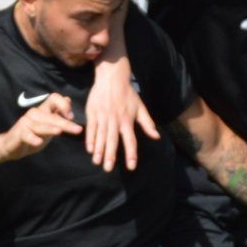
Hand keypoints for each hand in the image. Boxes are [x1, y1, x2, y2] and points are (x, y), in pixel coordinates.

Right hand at [0, 94, 81, 160]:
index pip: (54, 98)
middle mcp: (35, 113)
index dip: (64, 105)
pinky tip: (38, 142)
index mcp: (43, 110)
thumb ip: (57, 115)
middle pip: (52, 116)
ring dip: (50, 129)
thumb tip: (68, 99)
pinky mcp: (19, 133)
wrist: (11, 146)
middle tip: (78, 130)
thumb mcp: (48, 125)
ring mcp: (26, 122)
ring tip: (59, 132)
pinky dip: (33, 138)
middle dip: (66, 123)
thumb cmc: (32, 135)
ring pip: (41, 125)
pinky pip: (27, 135)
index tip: (72, 116)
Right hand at [85, 43, 159, 172]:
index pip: (130, 140)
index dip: (131, 154)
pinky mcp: (93, 112)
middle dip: (110, 155)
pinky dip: (90, 139)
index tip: (131, 167)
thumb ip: (148, 123)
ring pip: (101, 136)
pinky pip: (91, 128)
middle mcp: (115, 120)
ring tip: (97, 162)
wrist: (112, 77)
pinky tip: (90, 149)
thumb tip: (156, 137)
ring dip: (98, 149)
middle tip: (108, 169)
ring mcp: (103, 116)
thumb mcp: (140, 108)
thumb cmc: (128, 93)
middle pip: (113, 140)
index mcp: (127, 120)